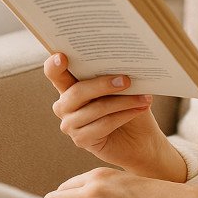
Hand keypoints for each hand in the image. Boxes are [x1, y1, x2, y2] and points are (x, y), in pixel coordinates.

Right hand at [44, 52, 175, 176]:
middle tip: (127, 80)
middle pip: (78, 92)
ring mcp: (70, 124)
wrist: (140, 139)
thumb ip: (113, 75)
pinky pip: (103, 125)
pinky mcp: (81, 140)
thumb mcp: (121, 87)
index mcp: (69, 86)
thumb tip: (122, 63)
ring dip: (123, 102)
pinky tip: (138, 110)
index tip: (61, 57)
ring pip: (95, 108)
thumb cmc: (129, 106)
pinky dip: (124, 116)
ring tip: (144, 97)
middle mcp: (64, 105)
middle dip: (103, 84)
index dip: (54, 66)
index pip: (55, 73)